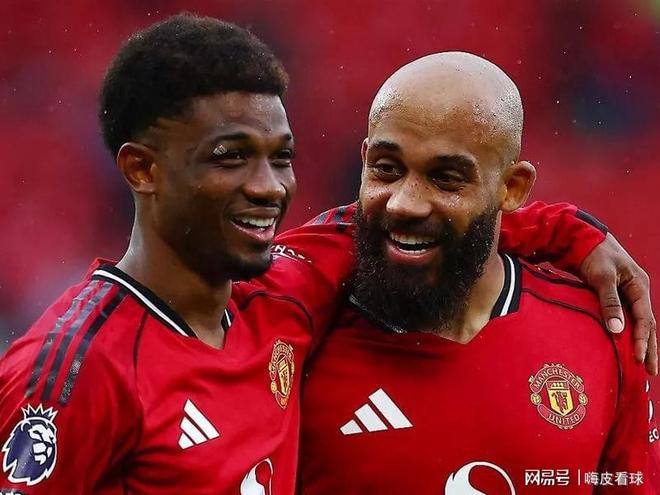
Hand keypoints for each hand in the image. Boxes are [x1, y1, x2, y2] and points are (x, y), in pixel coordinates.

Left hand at [580, 233, 656, 374]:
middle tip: (651, 372)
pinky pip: (622, 318)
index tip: (639, 359)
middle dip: (649, 348)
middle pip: (646, 325)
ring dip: (639, 343)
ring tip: (641, 364)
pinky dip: (624, 333)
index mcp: (639, 286)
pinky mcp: (611, 296)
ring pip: (636, 323)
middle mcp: (636, 291)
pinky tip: (622, 346)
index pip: (645, 320)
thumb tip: (617, 330)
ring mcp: (625, 294)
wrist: (579, 238)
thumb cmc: (594, 253)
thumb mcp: (603, 276)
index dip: (643, 341)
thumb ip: (609, 302)